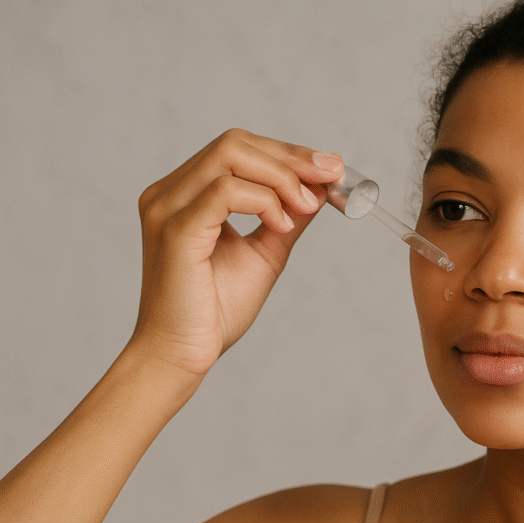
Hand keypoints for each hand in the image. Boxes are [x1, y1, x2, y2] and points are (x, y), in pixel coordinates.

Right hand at [130, 128, 344, 375]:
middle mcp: (169, 193)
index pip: (238, 150)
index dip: (288, 154)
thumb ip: (288, 218)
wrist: (183, 354)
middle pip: (235, 143)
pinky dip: (264, 200)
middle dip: (291, 158)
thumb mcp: (265, 253)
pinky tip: (282, 225)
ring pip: (230, 156)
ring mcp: (168, 208)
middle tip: (330, 178)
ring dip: (282, 177)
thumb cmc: (215, 311)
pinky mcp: (176, 230)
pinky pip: (225, 191)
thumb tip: (320, 187)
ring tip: (307, 207)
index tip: (331, 168)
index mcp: (185, 195)